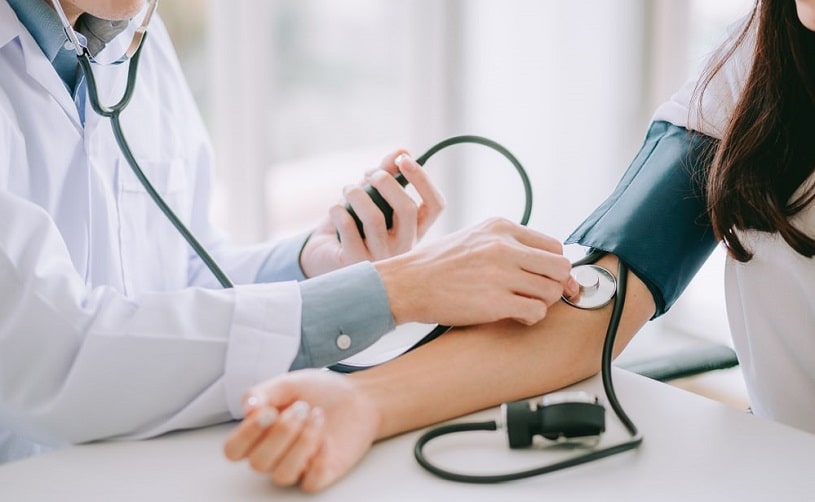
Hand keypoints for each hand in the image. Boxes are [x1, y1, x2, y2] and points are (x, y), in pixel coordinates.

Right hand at [223, 370, 378, 492]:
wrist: (358, 396)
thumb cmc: (319, 392)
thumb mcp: (289, 384)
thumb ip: (264, 392)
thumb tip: (247, 408)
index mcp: (260, 433)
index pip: (233, 450)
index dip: (246, 435)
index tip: (269, 411)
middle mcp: (274, 454)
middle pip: (258, 463)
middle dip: (281, 432)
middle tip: (302, 408)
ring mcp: (298, 466)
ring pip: (282, 474)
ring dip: (301, 442)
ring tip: (317, 416)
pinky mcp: (321, 474)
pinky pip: (310, 482)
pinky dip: (319, 461)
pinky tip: (327, 440)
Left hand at [300, 150, 444, 277]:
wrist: (323, 257)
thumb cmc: (353, 225)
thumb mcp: (371, 197)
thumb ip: (387, 174)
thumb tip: (402, 151)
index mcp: (415, 231)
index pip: (436, 206)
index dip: (423, 179)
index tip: (404, 160)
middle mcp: (404, 248)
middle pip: (408, 210)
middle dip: (388, 183)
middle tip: (372, 174)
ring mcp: (381, 259)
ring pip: (374, 218)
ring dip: (357, 194)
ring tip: (347, 189)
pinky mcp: (355, 263)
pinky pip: (349, 227)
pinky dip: (339, 210)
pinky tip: (335, 209)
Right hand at [376, 217, 579, 326]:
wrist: (406, 283)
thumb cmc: (437, 265)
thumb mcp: (474, 239)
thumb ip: (507, 245)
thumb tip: (543, 264)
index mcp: (501, 228)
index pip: (554, 246)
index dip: (552, 266)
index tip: (544, 278)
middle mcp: (504, 247)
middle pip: (560, 267)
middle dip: (554, 284)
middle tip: (538, 294)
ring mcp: (501, 274)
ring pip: (552, 290)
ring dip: (542, 302)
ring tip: (522, 305)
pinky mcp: (495, 302)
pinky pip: (537, 311)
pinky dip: (531, 317)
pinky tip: (515, 316)